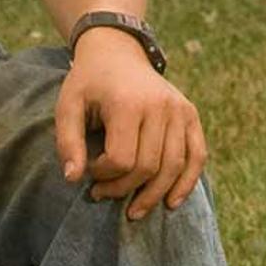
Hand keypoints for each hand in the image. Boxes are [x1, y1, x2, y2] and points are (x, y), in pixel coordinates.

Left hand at [54, 28, 205, 218]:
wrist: (117, 53)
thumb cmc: (88, 83)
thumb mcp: (67, 106)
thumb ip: (68, 142)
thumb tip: (73, 179)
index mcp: (128, 103)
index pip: (121, 159)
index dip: (102, 175)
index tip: (88, 172)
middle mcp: (160, 107)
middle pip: (148, 167)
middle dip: (123, 189)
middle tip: (101, 195)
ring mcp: (180, 110)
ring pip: (174, 167)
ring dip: (154, 196)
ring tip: (133, 212)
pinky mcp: (191, 115)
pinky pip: (197, 155)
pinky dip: (187, 182)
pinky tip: (171, 202)